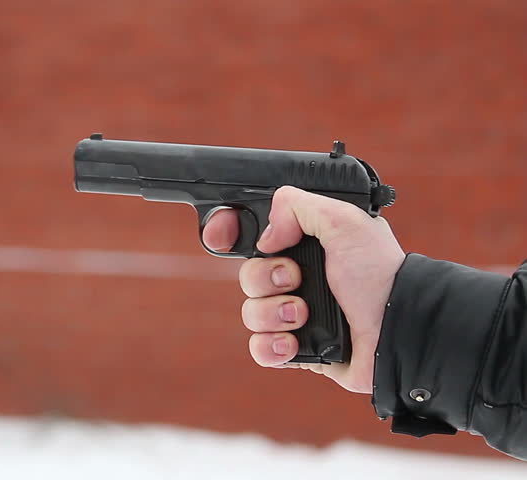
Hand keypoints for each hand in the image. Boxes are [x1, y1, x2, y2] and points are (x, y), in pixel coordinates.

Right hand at [202, 186, 405, 392]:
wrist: (399, 329)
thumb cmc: (381, 274)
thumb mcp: (344, 221)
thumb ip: (298, 207)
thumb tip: (266, 236)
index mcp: (305, 245)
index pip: (252, 234)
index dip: (228, 231)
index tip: (221, 236)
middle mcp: (298, 278)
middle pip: (247, 275)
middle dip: (266, 278)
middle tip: (296, 279)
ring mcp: (296, 315)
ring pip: (250, 313)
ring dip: (274, 314)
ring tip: (303, 315)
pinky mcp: (298, 349)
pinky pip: (260, 349)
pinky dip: (272, 347)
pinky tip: (293, 344)